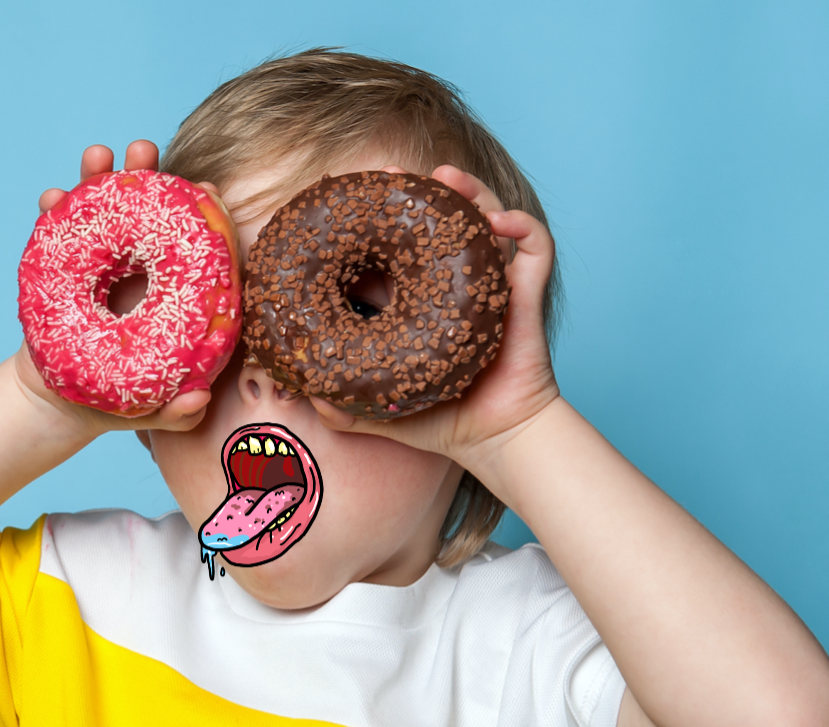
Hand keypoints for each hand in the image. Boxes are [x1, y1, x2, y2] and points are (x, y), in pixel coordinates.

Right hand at [21, 140, 224, 436]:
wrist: (59, 401)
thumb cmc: (116, 402)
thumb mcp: (147, 409)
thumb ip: (174, 412)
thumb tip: (197, 402)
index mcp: (172, 292)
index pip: (193, 246)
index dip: (201, 216)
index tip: (206, 191)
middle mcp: (140, 267)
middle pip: (148, 212)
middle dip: (147, 176)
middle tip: (142, 151)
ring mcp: (103, 262)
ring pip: (104, 210)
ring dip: (99, 177)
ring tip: (97, 156)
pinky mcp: (68, 264)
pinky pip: (62, 231)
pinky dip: (56, 208)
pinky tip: (50, 198)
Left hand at [308, 164, 560, 472]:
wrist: (495, 440)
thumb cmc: (440, 422)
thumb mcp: (380, 412)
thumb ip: (343, 408)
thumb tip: (306, 398)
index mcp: (415, 299)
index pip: (392, 247)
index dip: (375, 221)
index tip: (353, 200)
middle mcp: (452, 282)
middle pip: (438, 219)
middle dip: (417, 191)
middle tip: (391, 174)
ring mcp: (490, 282)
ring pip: (484, 219)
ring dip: (469, 192)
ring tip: (447, 177)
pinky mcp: (525, 294)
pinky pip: (534, 249)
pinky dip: (522, 227)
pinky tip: (500, 223)